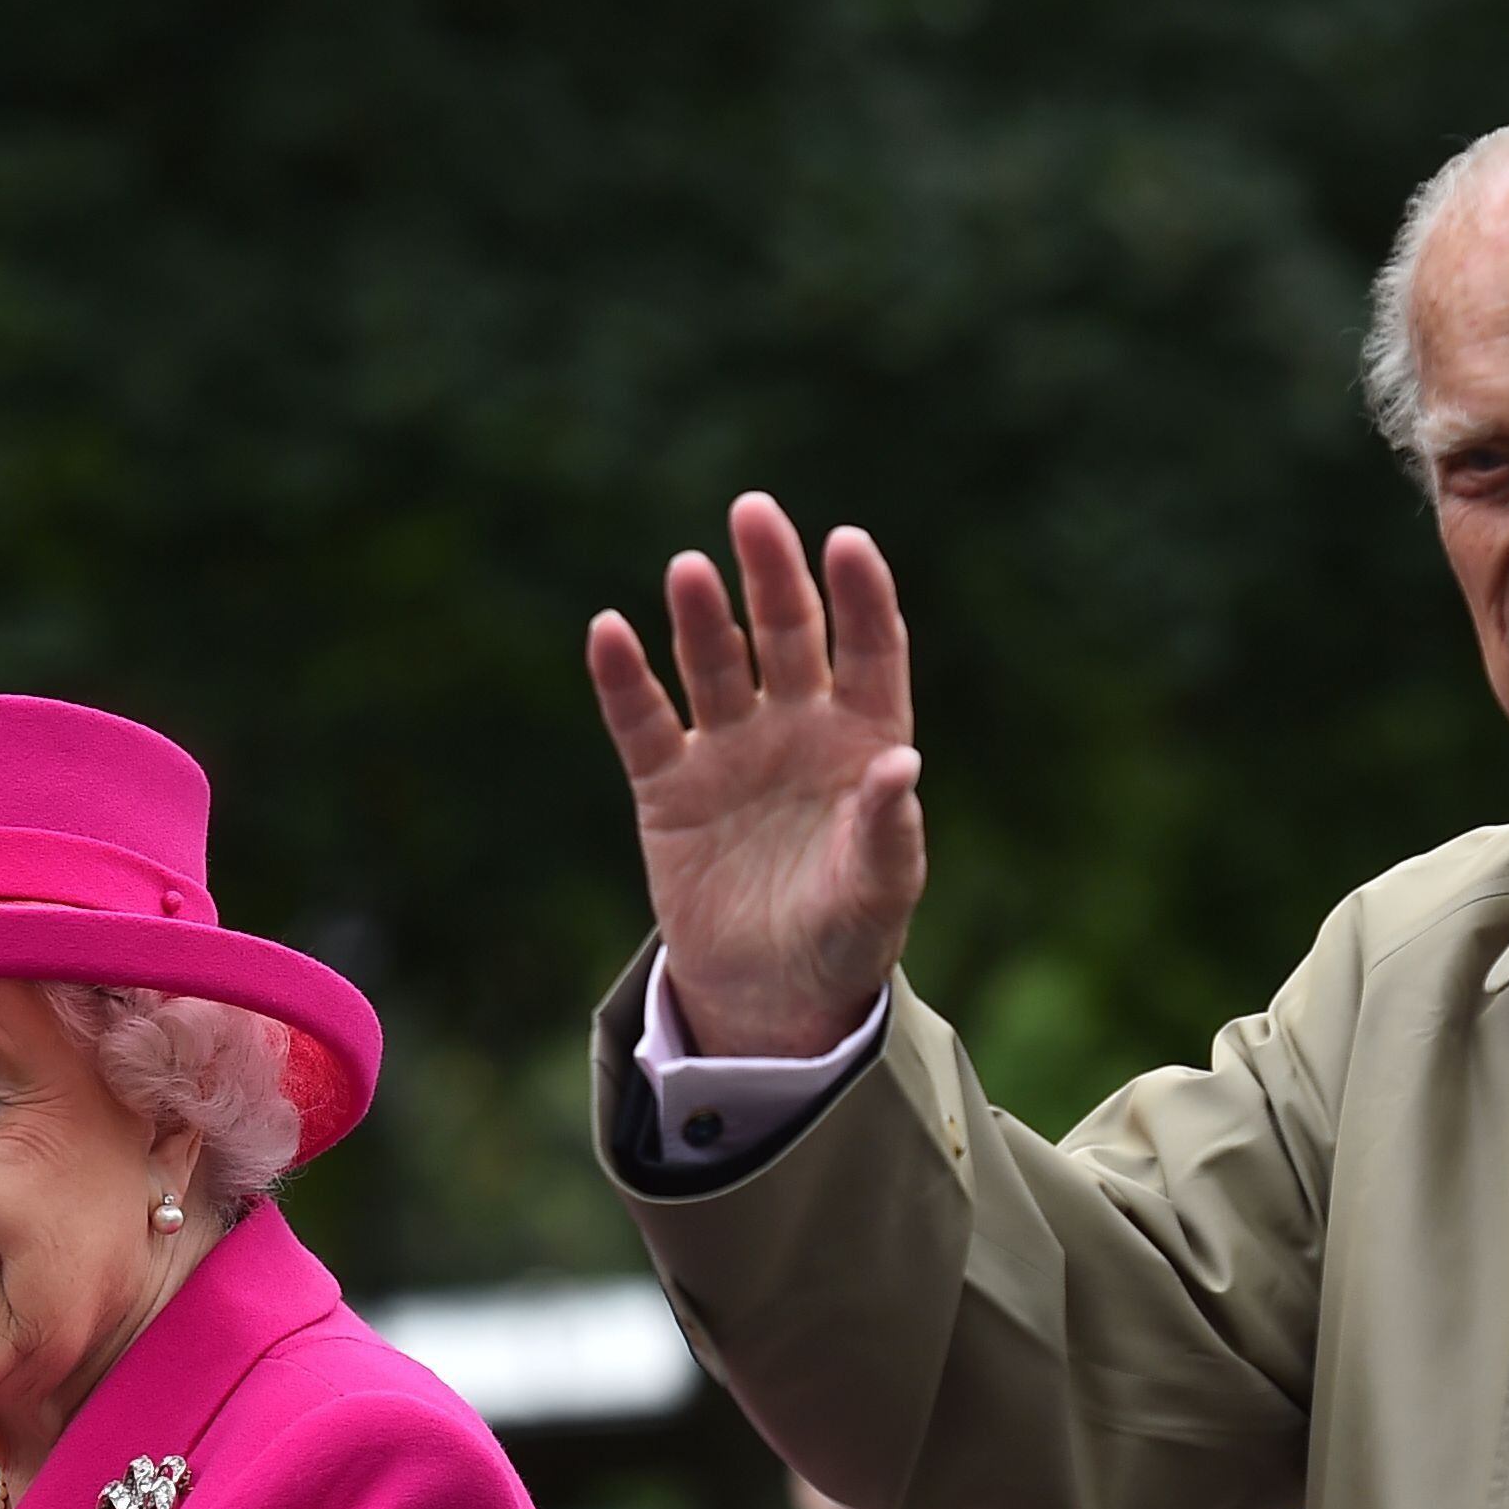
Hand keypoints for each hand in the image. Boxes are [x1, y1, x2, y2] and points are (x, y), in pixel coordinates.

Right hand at [587, 491, 925, 1057]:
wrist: (773, 996)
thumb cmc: (846, 936)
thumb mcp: (879, 893)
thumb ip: (888, 831)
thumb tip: (901, 766)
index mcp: (865, 740)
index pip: (868, 650)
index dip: (860, 596)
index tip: (847, 542)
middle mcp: (797, 728)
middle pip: (785, 633)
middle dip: (771, 574)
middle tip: (753, 512)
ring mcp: (730, 751)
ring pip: (714, 665)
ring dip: (701, 618)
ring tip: (689, 569)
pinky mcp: (669, 787)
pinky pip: (643, 723)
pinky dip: (624, 680)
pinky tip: (608, 632)